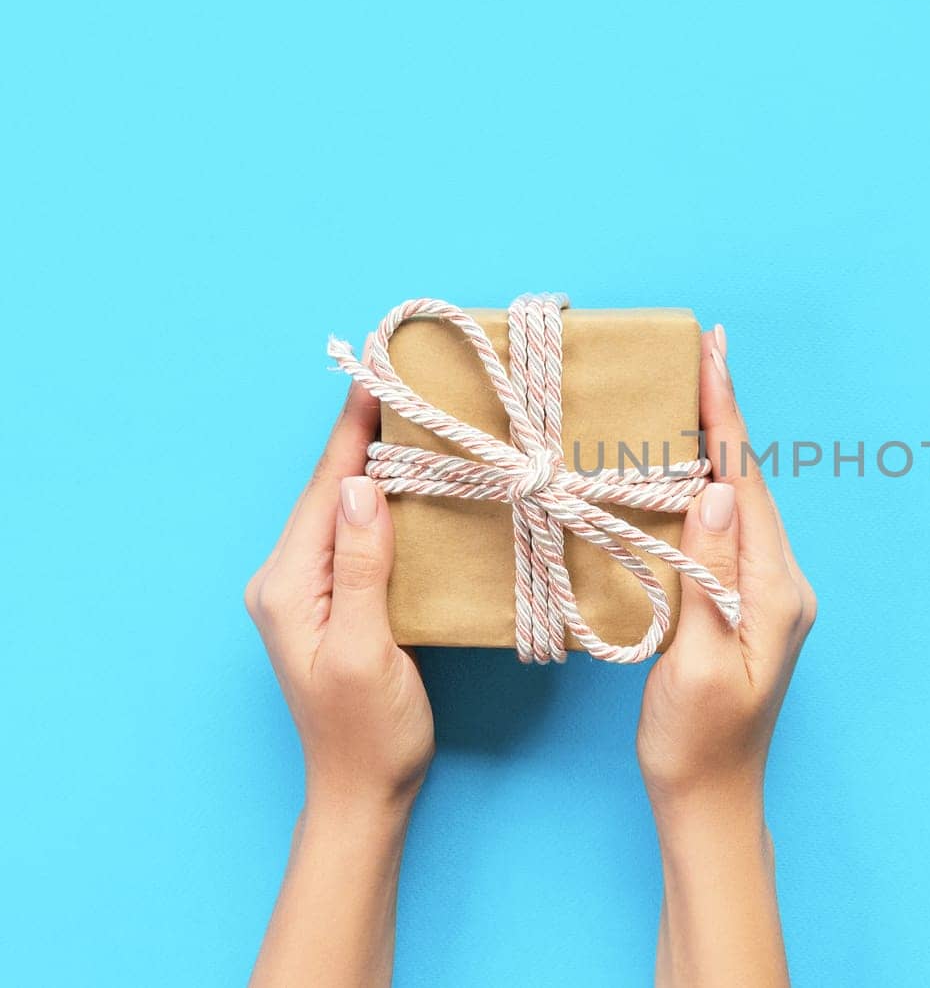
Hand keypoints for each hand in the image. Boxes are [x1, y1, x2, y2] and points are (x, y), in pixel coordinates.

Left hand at [245, 376, 433, 812]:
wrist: (363, 790)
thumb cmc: (369, 731)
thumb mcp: (368, 648)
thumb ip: (361, 566)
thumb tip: (363, 486)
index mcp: (287, 584)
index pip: (325, 490)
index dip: (351, 430)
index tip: (375, 374)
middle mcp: (286, 579)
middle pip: (328, 491)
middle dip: (362, 435)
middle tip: (402, 381)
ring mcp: (306, 591)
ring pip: (342, 510)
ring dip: (373, 463)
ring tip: (408, 417)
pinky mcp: (332, 602)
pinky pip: (353, 536)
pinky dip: (380, 502)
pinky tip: (406, 485)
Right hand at [638, 325, 815, 986]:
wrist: (712, 801)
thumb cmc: (697, 743)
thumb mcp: (698, 661)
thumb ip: (708, 576)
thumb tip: (711, 493)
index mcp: (775, 592)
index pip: (745, 487)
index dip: (726, 420)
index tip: (714, 359)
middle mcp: (783, 585)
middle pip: (749, 484)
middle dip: (724, 419)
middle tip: (704, 354)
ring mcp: (770, 596)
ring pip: (740, 504)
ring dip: (717, 450)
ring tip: (694, 394)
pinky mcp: (750, 608)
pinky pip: (729, 532)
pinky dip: (708, 491)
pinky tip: (688, 473)